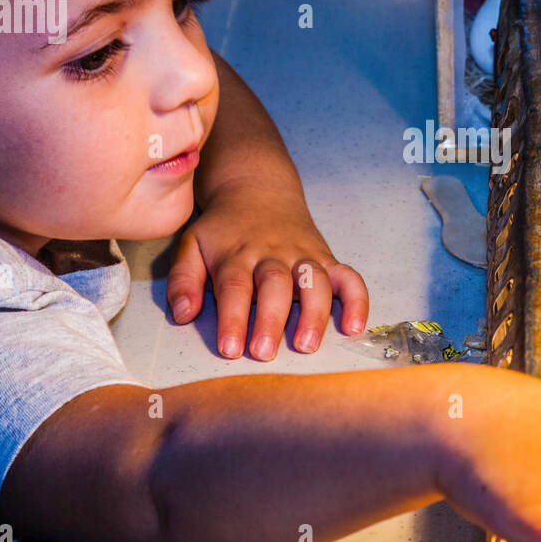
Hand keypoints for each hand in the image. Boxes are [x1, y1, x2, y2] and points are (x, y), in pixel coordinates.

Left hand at [167, 189, 368, 359]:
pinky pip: (349, 277)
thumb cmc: (223, 230)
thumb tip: (184, 314)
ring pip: (314, 281)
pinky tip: (354, 327)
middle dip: (271, 319)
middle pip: (275, 285)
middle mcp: (273, 255)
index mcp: (237, 254)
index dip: (232, 319)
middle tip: (263, 352)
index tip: (229, 349)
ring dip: (314, 313)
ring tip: (306, 344)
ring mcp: (303, 256)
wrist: (257, 189)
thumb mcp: (192, 245)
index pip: (234, 287)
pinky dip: (357, 300)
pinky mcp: (326, 258)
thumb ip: (184, 280)